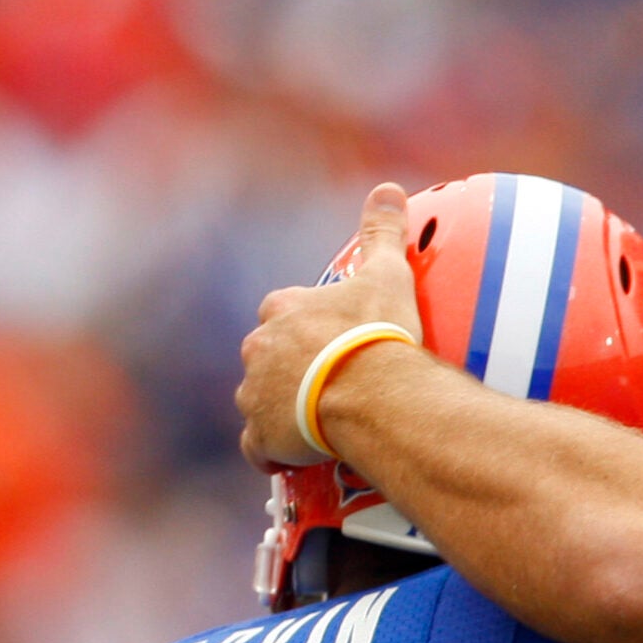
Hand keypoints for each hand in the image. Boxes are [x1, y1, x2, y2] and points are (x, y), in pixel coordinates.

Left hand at [234, 182, 424, 470]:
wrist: (371, 394)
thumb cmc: (378, 335)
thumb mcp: (387, 275)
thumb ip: (382, 232)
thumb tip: (387, 187)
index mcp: (283, 309)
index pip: (282, 312)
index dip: (306, 327)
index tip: (330, 341)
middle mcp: (258, 348)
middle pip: (267, 357)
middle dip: (289, 369)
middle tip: (329, 384)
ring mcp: (255, 394)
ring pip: (260, 400)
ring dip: (281, 409)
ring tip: (319, 422)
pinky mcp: (260, 434)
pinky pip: (258, 446)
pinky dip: (273, 451)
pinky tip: (296, 455)